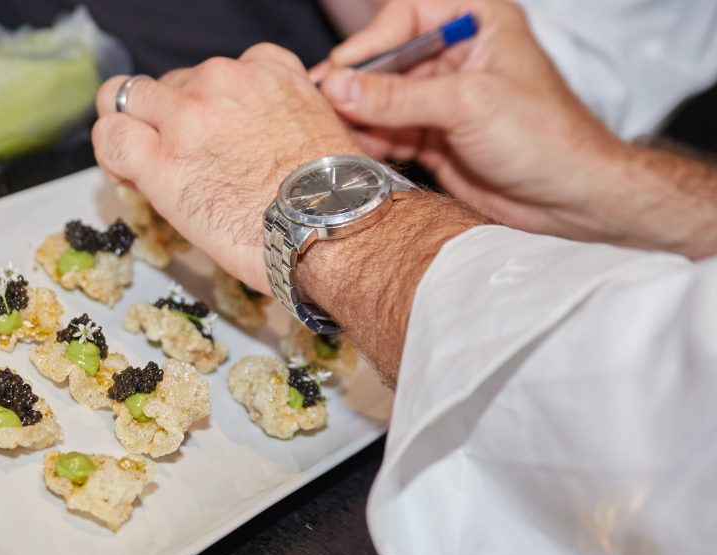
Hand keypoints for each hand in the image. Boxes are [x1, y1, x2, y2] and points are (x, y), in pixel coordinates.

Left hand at [93, 46, 486, 386]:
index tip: (203, 138)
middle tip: (173, 160)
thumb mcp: (316, 129)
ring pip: (127, 98)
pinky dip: (110, 154)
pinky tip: (126, 177)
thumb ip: (275, 118)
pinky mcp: (162, 158)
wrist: (333, 228)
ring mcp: (188, 114)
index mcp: (266, 69)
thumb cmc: (335, 198)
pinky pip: (109, 136)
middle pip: (167, 84)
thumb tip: (250, 144)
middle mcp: (223, 79)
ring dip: (132, 130)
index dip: (197, 106)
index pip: (210, 72)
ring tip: (143, 169)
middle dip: (164, 120)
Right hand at [314, 0, 629, 241]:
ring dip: (357, 116)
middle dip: (356, 84)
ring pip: (383, 100)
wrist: (571, 198)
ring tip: (327, 131)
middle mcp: (458, 56)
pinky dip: (369, 142)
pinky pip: (389, 133)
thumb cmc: (547, 138)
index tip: (342, 69)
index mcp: (478, 22)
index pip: (408, 14)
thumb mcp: (468, 105)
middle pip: (388, 59)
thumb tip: (340, 86)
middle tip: (321, 103)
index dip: (372, 40)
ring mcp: (444, 99)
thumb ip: (399, 96)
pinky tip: (348, 150)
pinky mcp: (436, 138)